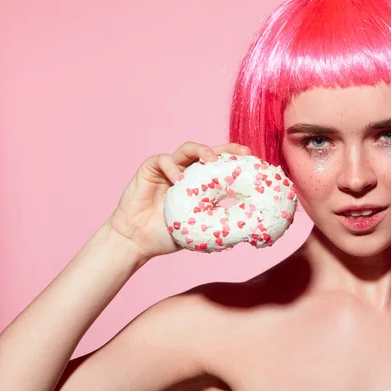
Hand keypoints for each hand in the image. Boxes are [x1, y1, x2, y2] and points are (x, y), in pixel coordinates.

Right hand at [107, 142, 251, 262]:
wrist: (137, 241)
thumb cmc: (167, 236)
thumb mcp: (200, 228)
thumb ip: (218, 221)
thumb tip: (249, 225)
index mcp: (200, 185)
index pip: (222, 168)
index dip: (236, 162)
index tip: (253, 161)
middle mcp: (187, 173)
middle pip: (209, 153)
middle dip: (226, 149)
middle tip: (241, 152)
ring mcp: (169, 169)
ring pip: (188, 149)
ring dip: (201, 151)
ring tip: (211, 160)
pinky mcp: (150, 169)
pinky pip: (163, 160)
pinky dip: (171, 167)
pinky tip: (177, 180)